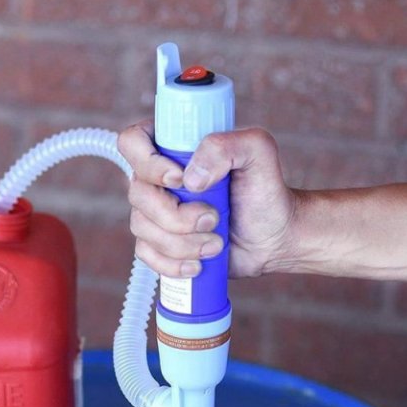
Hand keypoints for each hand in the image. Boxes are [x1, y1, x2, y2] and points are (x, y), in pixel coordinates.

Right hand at [117, 121, 298, 278]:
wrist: (273, 237)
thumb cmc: (265, 190)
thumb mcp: (257, 152)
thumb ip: (226, 146)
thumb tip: (190, 178)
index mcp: (172, 147)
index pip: (133, 142)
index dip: (149, 163)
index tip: (180, 181)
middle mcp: (157, 179)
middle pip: (138, 194)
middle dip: (176, 215)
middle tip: (214, 218)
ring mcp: (155, 213)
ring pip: (142, 228)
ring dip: (182, 242)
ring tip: (216, 244)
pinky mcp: (159, 244)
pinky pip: (146, 256)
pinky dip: (173, 264)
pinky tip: (198, 264)